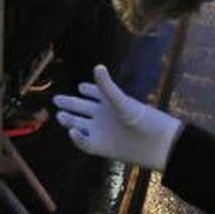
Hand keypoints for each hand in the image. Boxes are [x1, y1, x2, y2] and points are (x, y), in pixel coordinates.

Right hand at [53, 66, 182, 170]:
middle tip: (57, 100)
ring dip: (70, 121)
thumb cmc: (144, 120)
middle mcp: (104, 117)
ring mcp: (102, 132)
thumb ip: (107, 87)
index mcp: (111, 103)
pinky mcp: (101, 147)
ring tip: (60, 115)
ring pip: (80, 125)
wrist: (157, 145)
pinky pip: (84, 143)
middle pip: (82, 109)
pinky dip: (77, 138)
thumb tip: (97, 66)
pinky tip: (72, 131)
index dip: (88, 90)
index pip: (95, 94)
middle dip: (70, 104)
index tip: (80, 87)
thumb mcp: (122, 102)